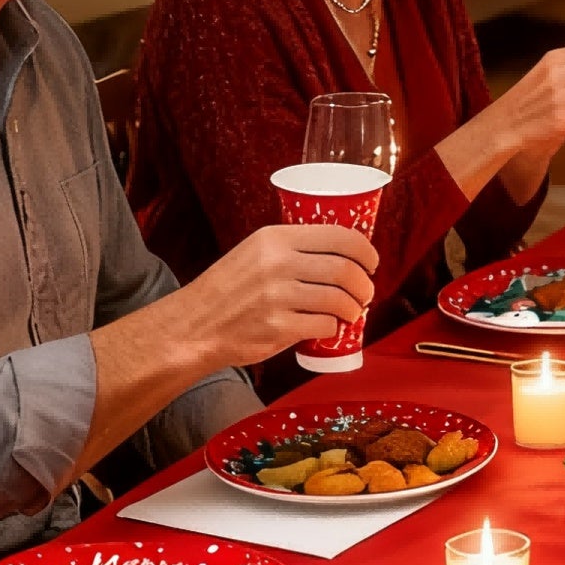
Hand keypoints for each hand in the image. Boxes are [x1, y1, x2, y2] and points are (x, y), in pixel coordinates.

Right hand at [182, 222, 378, 368]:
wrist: (194, 326)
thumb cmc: (227, 291)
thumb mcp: (254, 253)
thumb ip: (291, 249)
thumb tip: (341, 254)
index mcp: (275, 238)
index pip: (339, 237)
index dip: (365, 251)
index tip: (371, 262)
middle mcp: (278, 263)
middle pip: (345, 270)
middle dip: (364, 284)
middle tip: (365, 293)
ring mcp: (278, 296)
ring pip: (339, 299)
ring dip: (353, 309)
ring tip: (351, 312)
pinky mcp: (279, 327)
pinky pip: (324, 325)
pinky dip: (333, 328)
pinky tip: (328, 328)